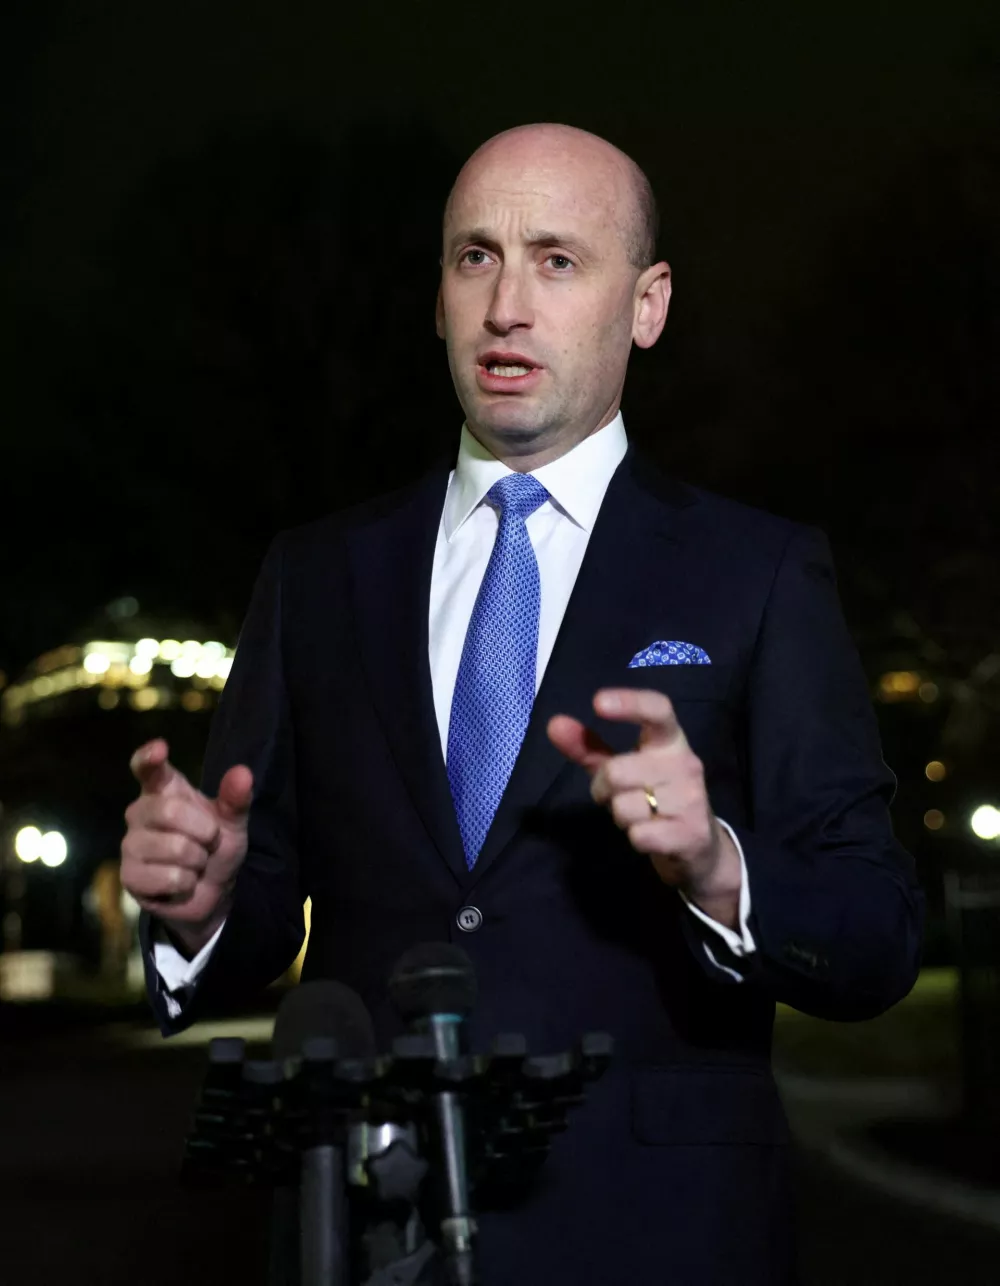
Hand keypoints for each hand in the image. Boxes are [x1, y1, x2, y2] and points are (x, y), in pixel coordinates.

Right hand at [121, 739, 252, 954]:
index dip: (149, 758)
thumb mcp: (232, 822)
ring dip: (198, 861)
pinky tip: (182, 883)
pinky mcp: (129, 876)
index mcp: (162, 791)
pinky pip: (169, 876)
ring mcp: (130, 844)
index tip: (159, 749)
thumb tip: (243, 773)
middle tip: (209, 841)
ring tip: (194, 864)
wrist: (211, 891)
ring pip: (174, 848)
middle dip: (204, 831)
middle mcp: (139, 812)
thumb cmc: (215, 847)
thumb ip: (235, 799)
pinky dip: (188, 883)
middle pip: (170, 811)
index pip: (148, 769)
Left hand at [547, 689, 740, 925]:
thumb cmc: (653, 797)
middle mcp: (686, 763)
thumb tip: (554, 723)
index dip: (629, 702)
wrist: (699, 844)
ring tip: (641, 817)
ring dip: (621, 817)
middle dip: (604, 790)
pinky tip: (653, 836)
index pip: (657, 710)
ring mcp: (692, 798)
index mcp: (670, 740)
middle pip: (617, 771)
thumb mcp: (620, 769)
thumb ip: (588, 748)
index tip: (597, 702)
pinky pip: (639, 835)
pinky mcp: (692, 833)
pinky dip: (636, 838)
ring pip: (624, 807)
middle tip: (621, 796)